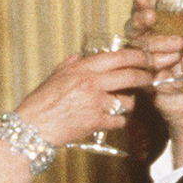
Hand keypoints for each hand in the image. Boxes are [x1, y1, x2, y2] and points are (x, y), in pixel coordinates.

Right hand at [13, 46, 153, 146]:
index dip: (138, 56)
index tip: (146, 57)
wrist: (32, 127)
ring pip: (128, 101)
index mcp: (82, 68)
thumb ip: (71, 64)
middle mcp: (91, 83)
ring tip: (119, 105)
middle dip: (145, 76)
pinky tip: (109, 121)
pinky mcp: (96, 122)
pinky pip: (119, 121)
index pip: (118, 57)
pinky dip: (117, 122)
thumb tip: (81, 55)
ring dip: (128, 104)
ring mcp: (95, 103)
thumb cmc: (41, 103)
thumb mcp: (55, 76)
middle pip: (130, 75)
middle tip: (150, 78)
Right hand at [125, 0, 182, 165]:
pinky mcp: (145, 81)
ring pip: (137, 46)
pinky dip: (157, 64)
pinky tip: (170, 66)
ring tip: (178, 46)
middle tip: (150, 15)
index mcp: (166, 32)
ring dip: (156, 42)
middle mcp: (152, 45)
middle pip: (134, 27)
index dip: (143, 4)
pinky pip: (142, 69)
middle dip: (139, 19)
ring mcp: (146, 63)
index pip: (148, 13)